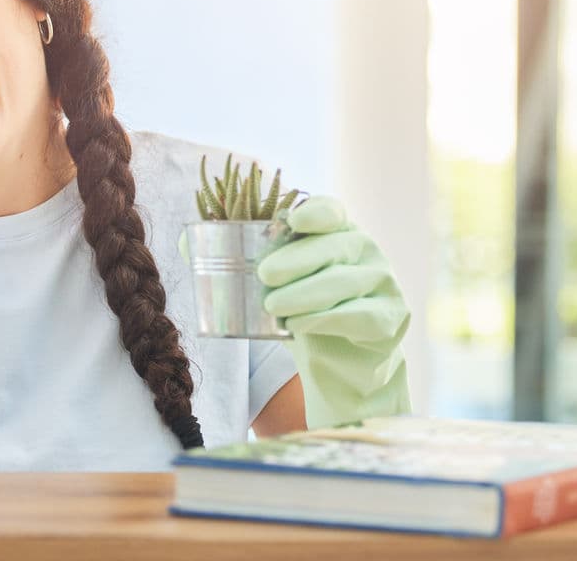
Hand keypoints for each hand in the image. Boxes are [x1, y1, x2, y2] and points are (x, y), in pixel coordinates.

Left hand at [257, 196, 411, 428]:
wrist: (344, 365)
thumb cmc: (305, 312)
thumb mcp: (275, 285)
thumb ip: (236, 260)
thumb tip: (185, 243)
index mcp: (339, 234)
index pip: (332, 211)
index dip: (314, 211)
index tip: (290, 219)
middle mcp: (366, 253)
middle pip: (335, 247)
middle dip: (298, 259)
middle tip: (264, 275)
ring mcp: (384, 285)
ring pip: (346, 283)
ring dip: (308, 294)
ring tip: (274, 307)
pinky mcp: (391, 320)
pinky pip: (361, 316)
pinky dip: (330, 320)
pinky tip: (303, 327)